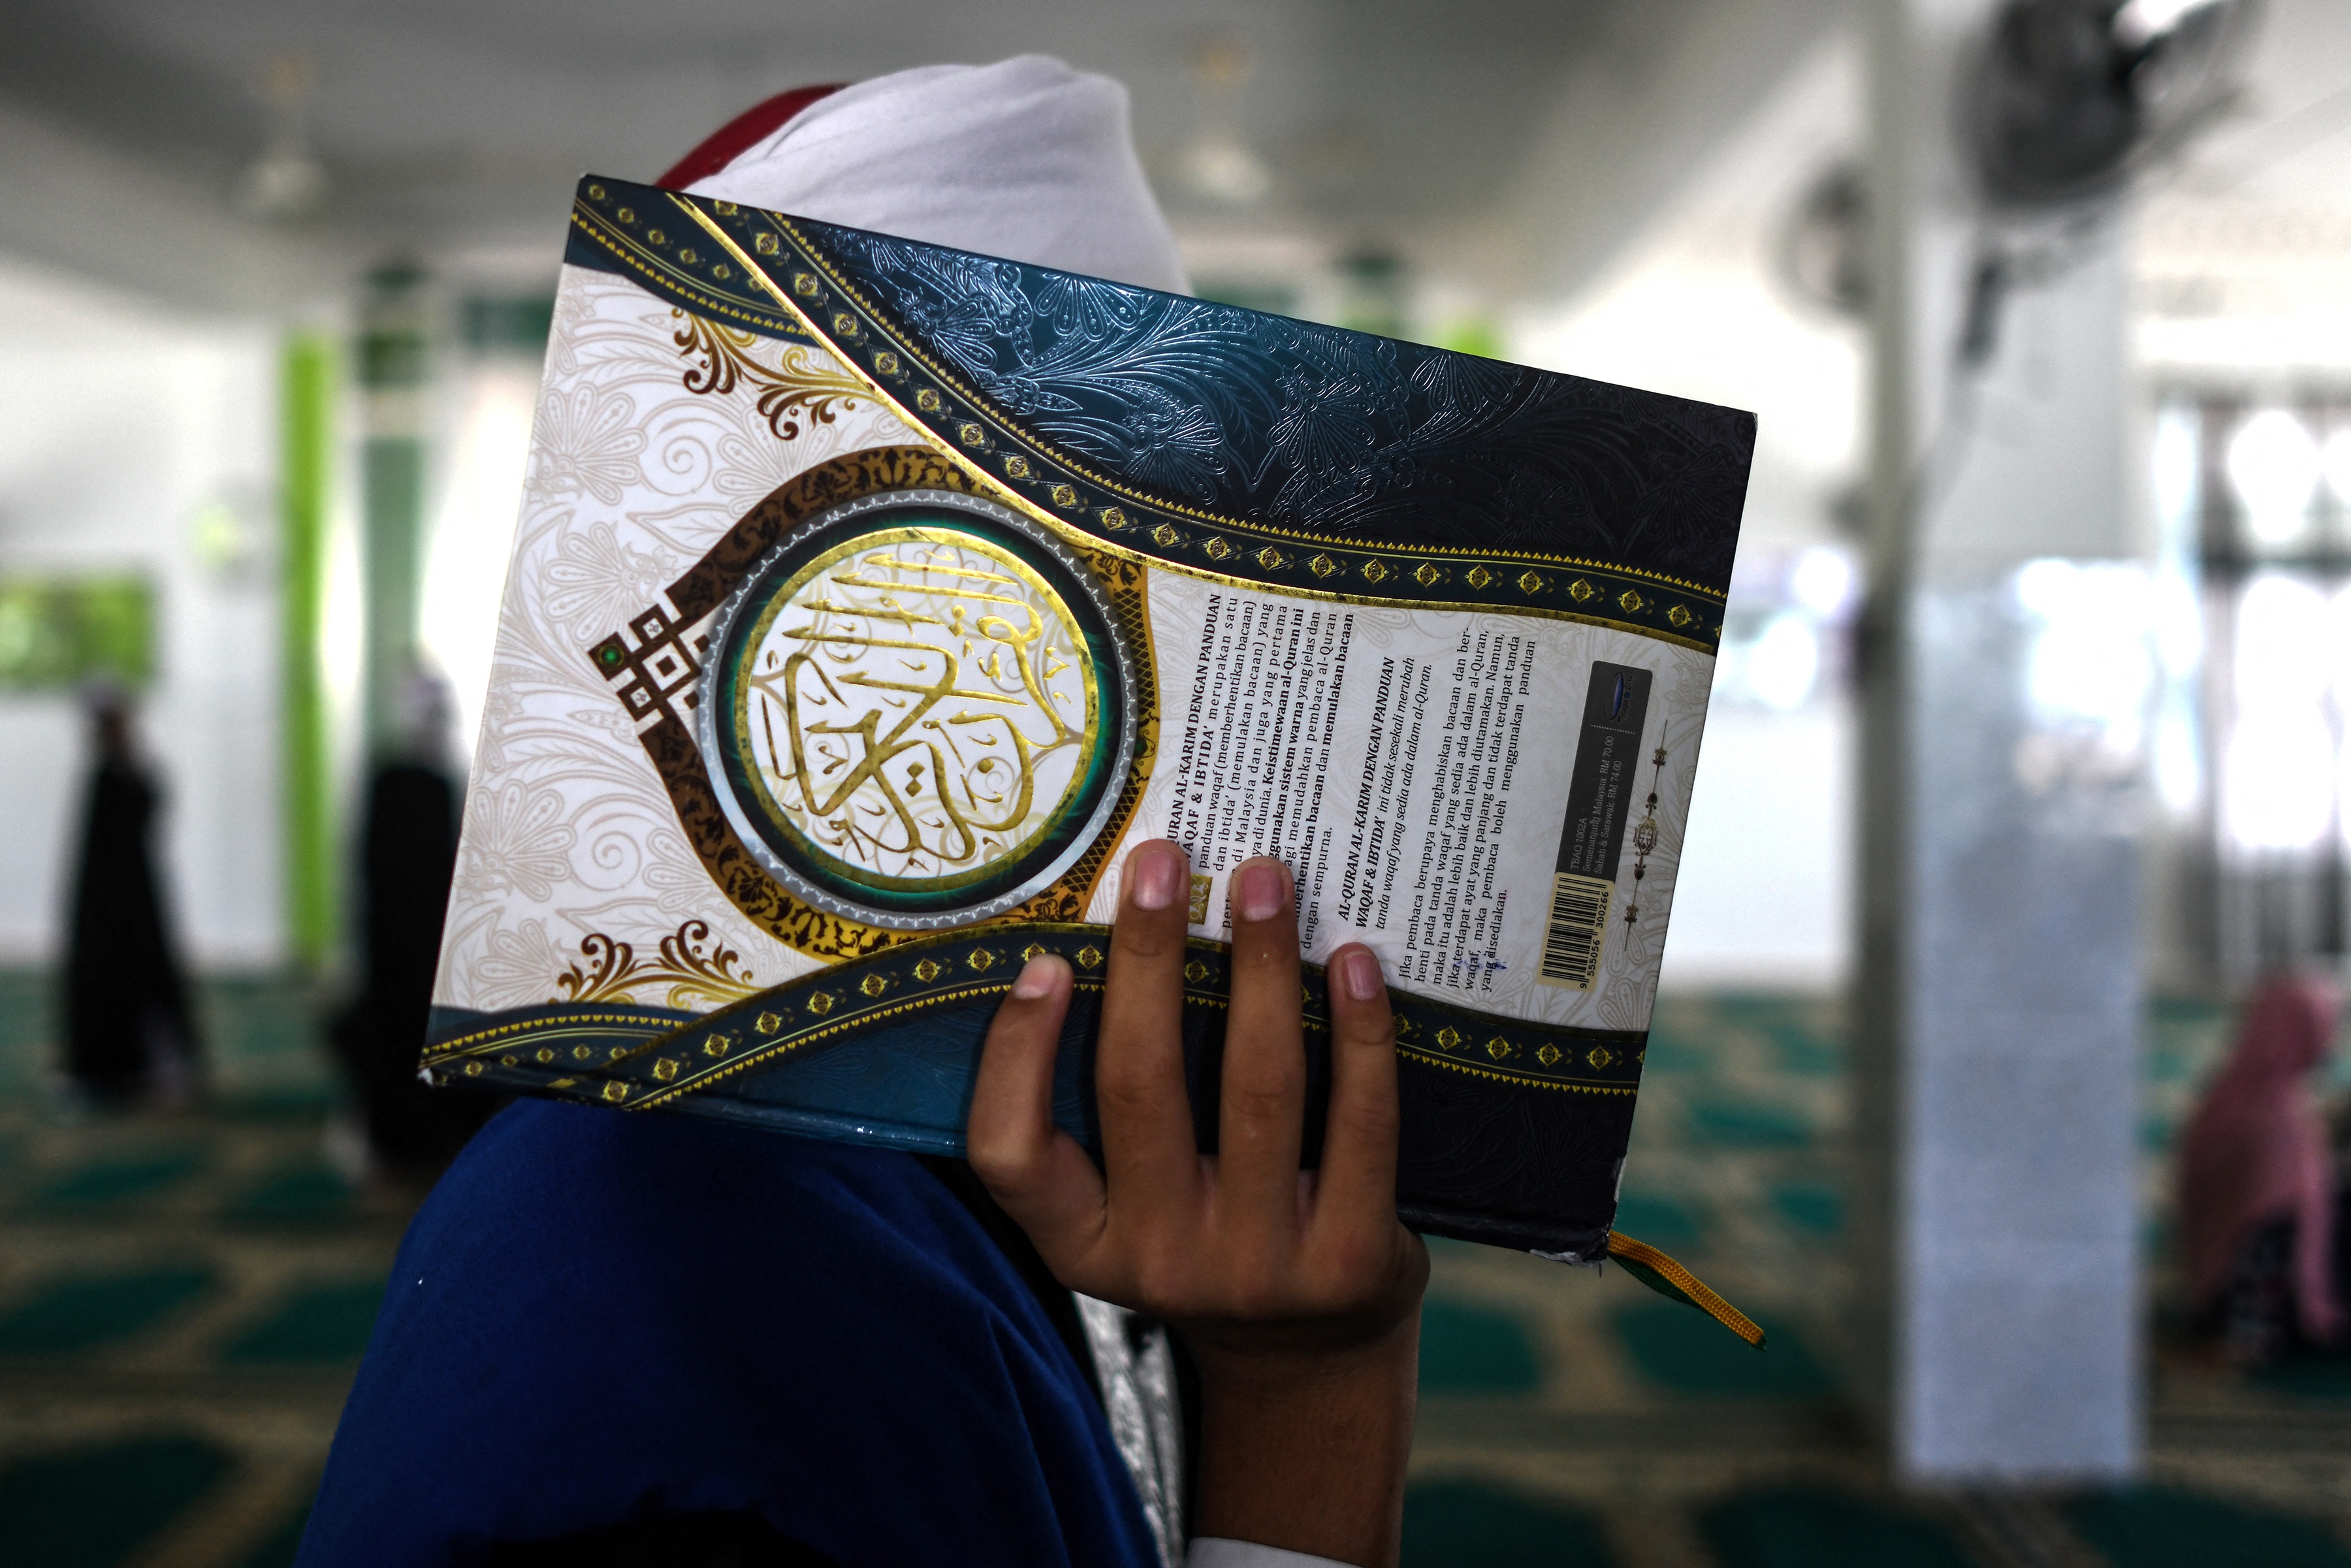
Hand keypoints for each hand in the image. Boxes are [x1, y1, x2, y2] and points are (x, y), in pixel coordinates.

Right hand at [970, 839, 1427, 1567]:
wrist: (1309, 1359)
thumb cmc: (1205, 1234)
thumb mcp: (1130, 1202)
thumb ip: (1108, 1103)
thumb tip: (1120, 929)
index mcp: (1081, 1242)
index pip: (1012, 1155)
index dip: (1017, 1057)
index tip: (1043, 961)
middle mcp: (1158, 1261)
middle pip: (1139, 1088)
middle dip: (1150, 960)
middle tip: (1162, 862)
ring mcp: (1258, 1267)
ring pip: (1255, 1088)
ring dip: (1260, 968)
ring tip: (1265, 879)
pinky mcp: (1350, 1260)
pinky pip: (1358, 1124)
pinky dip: (1358, 1034)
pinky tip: (1353, 963)